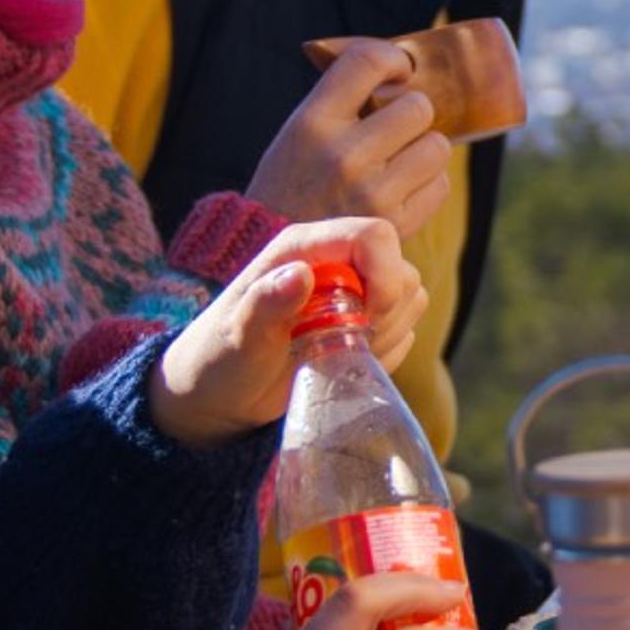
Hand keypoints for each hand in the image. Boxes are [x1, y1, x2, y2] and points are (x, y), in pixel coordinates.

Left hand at [147, 219, 423, 446]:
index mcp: (305, 248)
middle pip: (401, 269)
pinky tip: (343, 363)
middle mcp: (336, 263)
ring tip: (336, 354)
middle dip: (384, 313)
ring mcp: (355, 293)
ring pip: (411, 299)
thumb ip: (266, 303)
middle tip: (340, 343)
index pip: (375, 235)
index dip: (385, 272)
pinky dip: (386, 353)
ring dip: (386, 334)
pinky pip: (407, 331)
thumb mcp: (237, 336)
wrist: (218, 395)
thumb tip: (301, 273)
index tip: (368, 315)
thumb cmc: (220, 360)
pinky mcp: (367, 323)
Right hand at [245, 39, 451, 234]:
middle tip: (394, 129)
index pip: (368, 61)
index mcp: (313, 123)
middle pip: (418, 106)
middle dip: (411, 114)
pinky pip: (439, 185)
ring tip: (398, 161)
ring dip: (424, 149)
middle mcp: (343, 154)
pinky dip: (427, 184)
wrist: (280, 257)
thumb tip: (399, 68)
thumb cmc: (292, 185)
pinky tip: (401, 189)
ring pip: (437, 145)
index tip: (397, 71)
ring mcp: (372, 192)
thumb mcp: (299, 133)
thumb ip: (341, 101)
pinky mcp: (395, 225)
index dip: (394, 59)